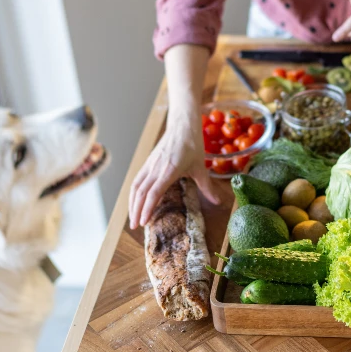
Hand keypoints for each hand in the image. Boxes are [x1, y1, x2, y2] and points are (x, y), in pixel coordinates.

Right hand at [128, 113, 220, 228]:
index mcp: (169, 170)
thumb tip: (218, 202)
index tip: (144, 222)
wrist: (182, 125)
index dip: (147, 208)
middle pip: (140, 192)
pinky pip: (137, 179)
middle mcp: (156, 168)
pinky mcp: (148, 162)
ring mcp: (150, 164)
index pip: (154, 193)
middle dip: (136, 210)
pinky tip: (135, 200)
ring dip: (132, 202)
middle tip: (135, 226)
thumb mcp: (201, 167)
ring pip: (135, 186)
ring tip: (132, 217)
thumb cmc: (192, 144)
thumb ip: (207, 187)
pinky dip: (134, 192)